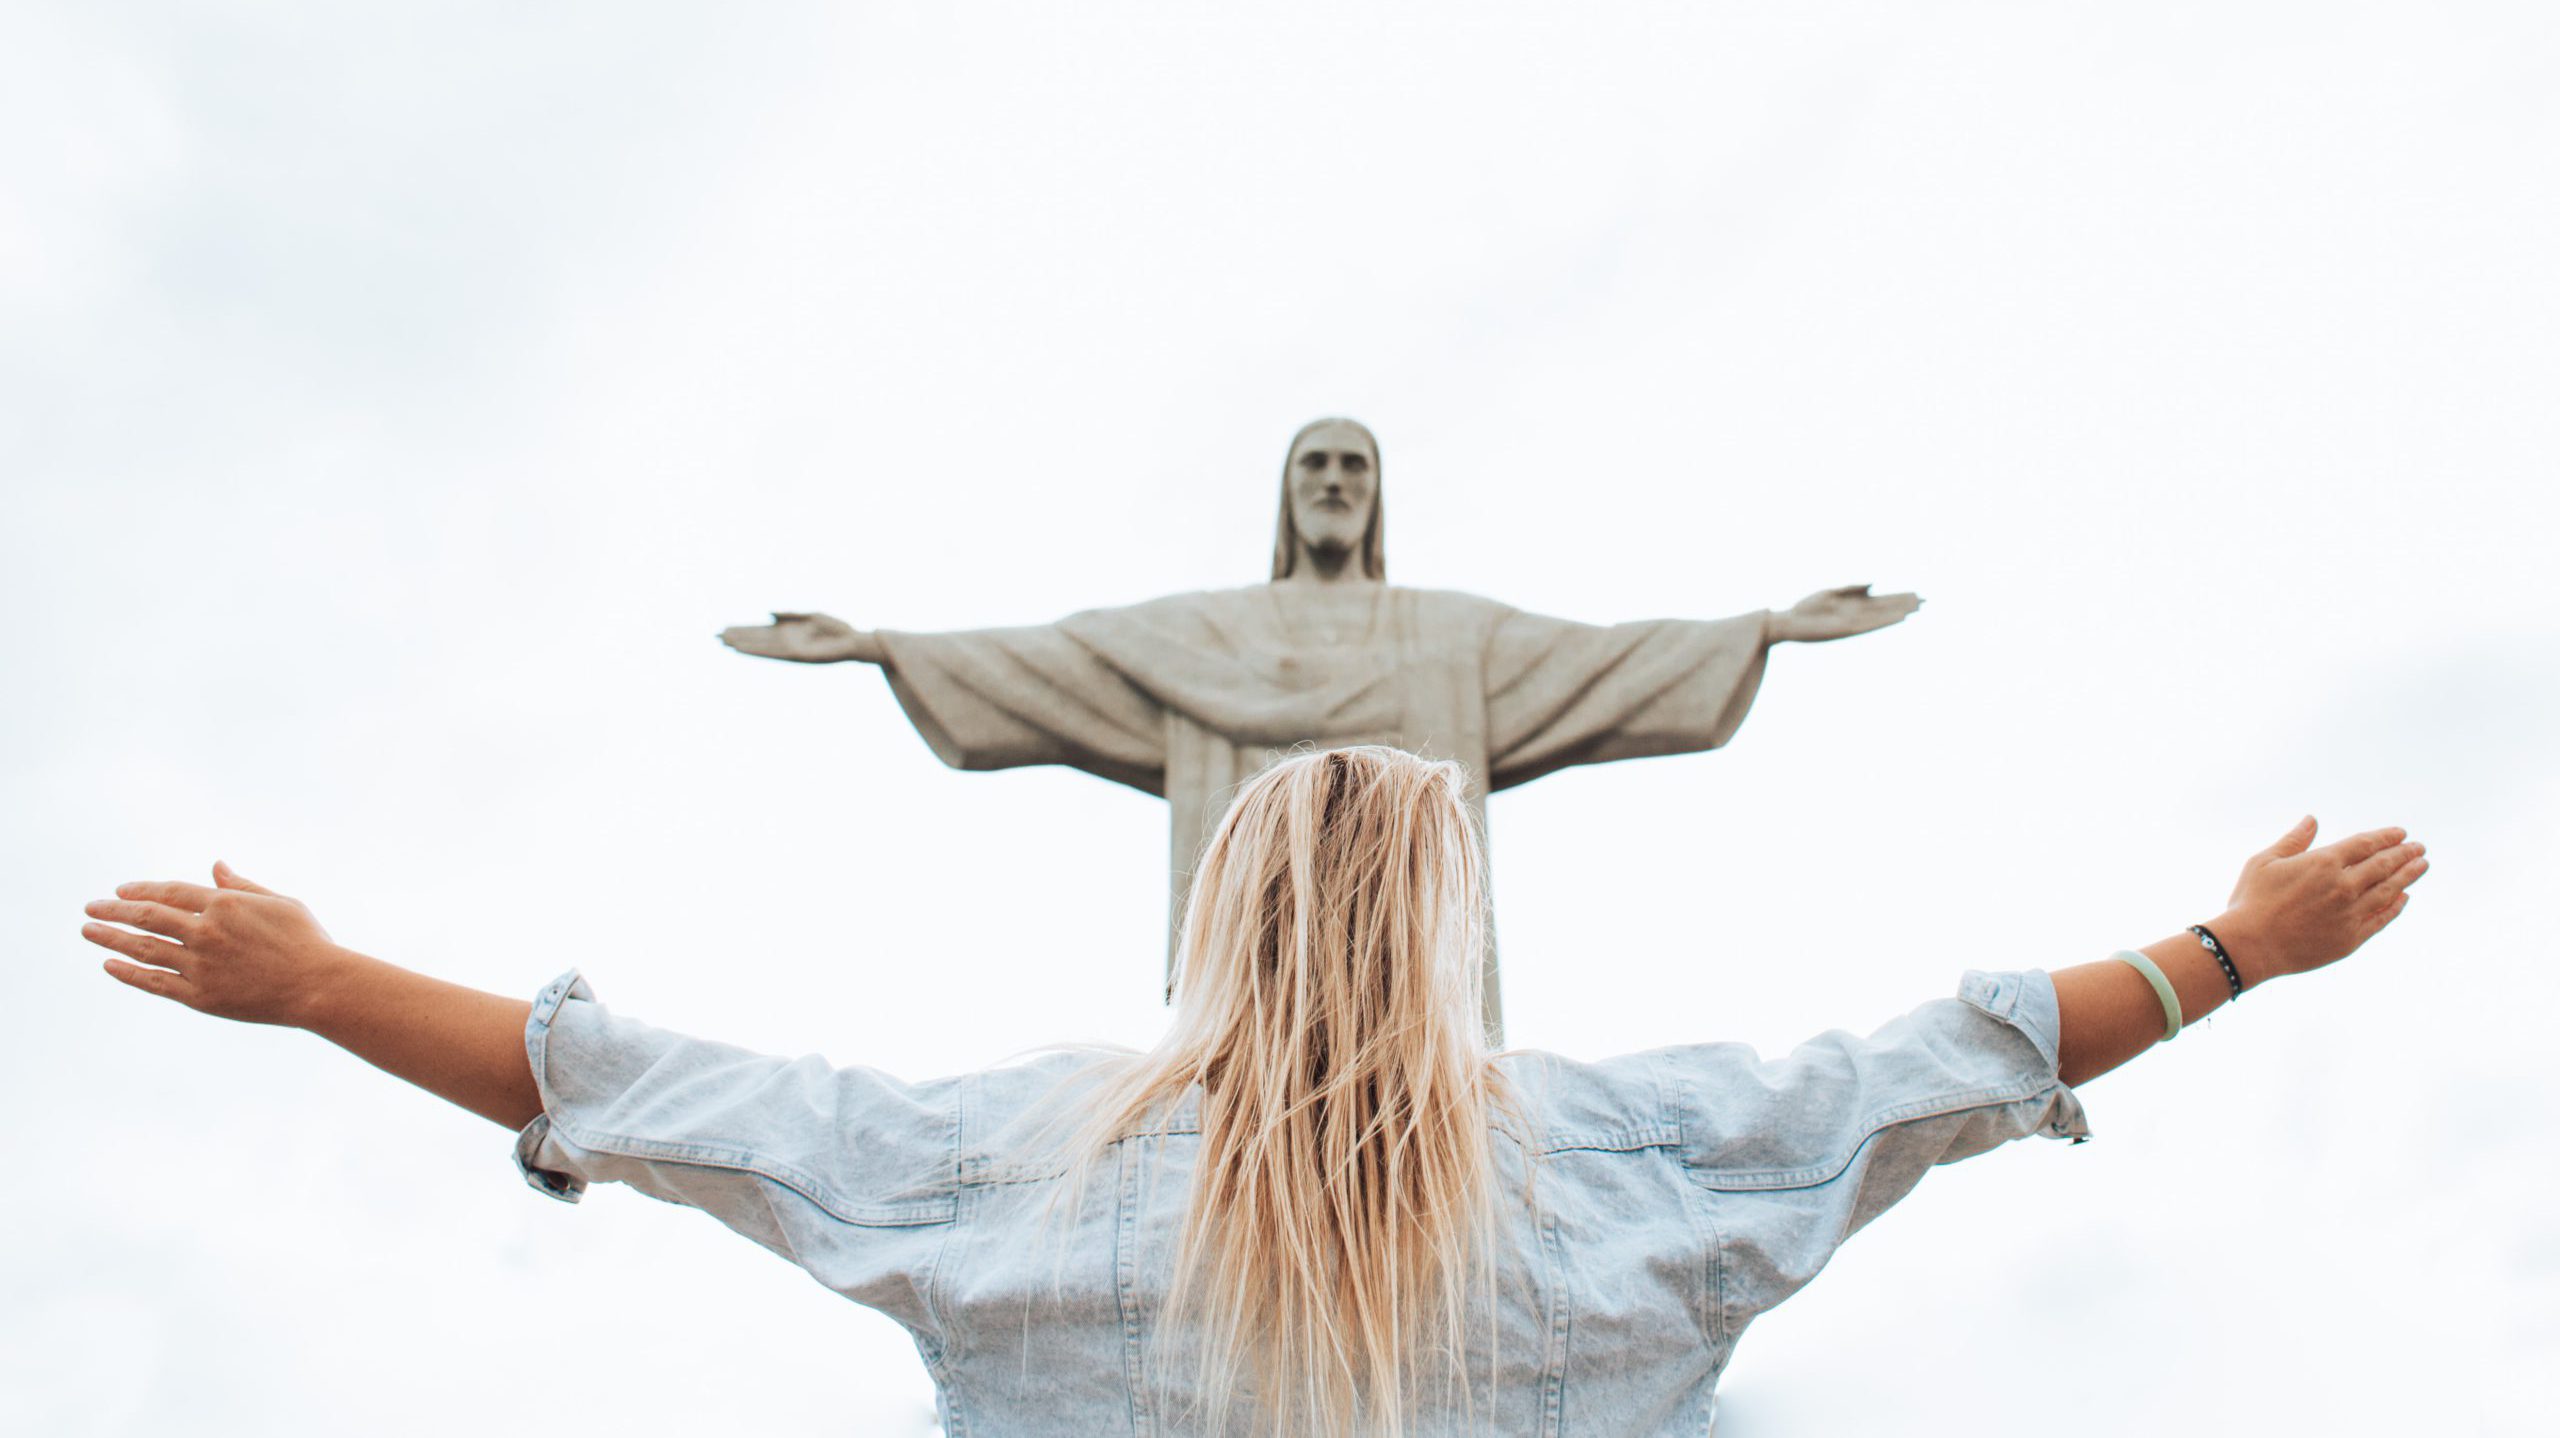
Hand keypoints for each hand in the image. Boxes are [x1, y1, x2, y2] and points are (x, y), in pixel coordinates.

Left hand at [84, 863, 355, 1026]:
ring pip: (144, 948)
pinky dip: (129, 972)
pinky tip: (109, 964)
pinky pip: (155, 982)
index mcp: (225, 904)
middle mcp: (206, 932)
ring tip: (89, 931)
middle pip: (147, 916)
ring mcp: (200, 965)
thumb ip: (242, 886)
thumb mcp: (279, 902)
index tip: (120, 891)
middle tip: (90, 908)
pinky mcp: (200, 995)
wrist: (319, 986)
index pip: (170, 892)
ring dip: (111, 938)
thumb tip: (216, 866)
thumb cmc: (306, 941)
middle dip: (113, 911)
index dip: (141, 890)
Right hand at [717, 611, 880, 663]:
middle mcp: (786, 641)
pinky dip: (757, 650)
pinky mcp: (795, 655)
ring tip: (724, 641)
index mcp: (789, 631)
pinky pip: (772, 652)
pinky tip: (744, 649)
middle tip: (716, 635)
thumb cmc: (837, 628)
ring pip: (760, 646)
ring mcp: (789, 649)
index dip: (744, 629)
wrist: (854, 641)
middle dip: (738, 636)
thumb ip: (789, 614)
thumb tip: (768, 613)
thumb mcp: (810, 615)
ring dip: (743, 644)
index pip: (761, 631)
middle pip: (757, 639)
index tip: (726, 628)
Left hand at [1772, 584, 1922, 642]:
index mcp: (1853, 604)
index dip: (1898, 597)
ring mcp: (1854, 622)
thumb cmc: (1806, 608)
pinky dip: (1885, 621)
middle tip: (1925, 601)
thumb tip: (1875, 582)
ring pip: (1882, 616)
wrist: (1788, 622)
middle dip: (1903, 604)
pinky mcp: (1847, 629)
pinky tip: (1898, 617)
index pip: (1881, 600)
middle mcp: (1857, 614)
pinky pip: (1871, 624)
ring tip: (1917, 609)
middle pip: (1885, 607)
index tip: (1916, 594)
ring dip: (1899, 612)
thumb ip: (1853, 588)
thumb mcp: (1831, 592)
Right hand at [2218, 817, 2427, 983]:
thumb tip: (2312, 820)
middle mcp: (2343, 886)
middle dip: (2404, 854)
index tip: (2401, 833)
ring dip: (2408, 876)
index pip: (2365, 844)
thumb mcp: (2264, 862)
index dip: (2385, 837)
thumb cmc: (2251, 901)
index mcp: (2323, 862)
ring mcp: (2350, 913)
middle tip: (2419, 848)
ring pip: (2389, 890)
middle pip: (2383, 865)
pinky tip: (2404, 898)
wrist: (2250, 946)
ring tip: (2422, 866)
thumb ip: (2293, 841)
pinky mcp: (2351, 938)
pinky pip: (2381, 919)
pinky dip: (2395, 907)